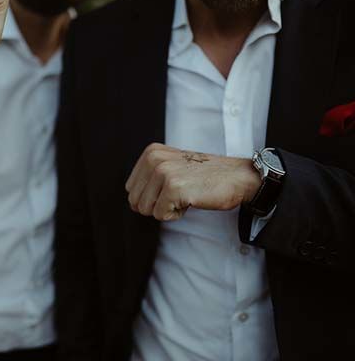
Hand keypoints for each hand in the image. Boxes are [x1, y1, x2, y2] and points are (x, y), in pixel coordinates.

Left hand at [125, 143, 260, 221]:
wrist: (237, 177)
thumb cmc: (204, 177)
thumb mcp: (172, 167)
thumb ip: (149, 178)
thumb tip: (132, 203)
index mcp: (151, 153)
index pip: (131, 189)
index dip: (152, 196)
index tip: (174, 186)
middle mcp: (154, 159)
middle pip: (135, 201)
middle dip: (157, 204)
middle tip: (181, 192)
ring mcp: (163, 172)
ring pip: (146, 209)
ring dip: (167, 209)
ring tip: (186, 194)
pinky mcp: (173, 188)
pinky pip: (161, 215)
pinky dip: (177, 214)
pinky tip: (192, 199)